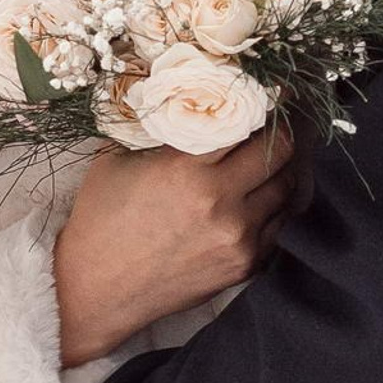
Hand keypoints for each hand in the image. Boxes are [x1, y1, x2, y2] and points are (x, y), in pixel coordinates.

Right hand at [52, 121, 299, 368]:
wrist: (96, 290)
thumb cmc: (100, 220)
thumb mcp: (116, 159)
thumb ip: (155, 128)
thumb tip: (185, 98)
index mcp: (187, 169)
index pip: (248, 122)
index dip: (264, 103)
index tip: (272, 93)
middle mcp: (220, 203)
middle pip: (280, 153)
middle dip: (279, 135)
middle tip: (272, 127)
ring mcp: (237, 238)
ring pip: (286, 190)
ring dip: (278, 172)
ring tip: (266, 163)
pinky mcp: (243, 266)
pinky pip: (278, 227)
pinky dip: (273, 209)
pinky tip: (258, 200)